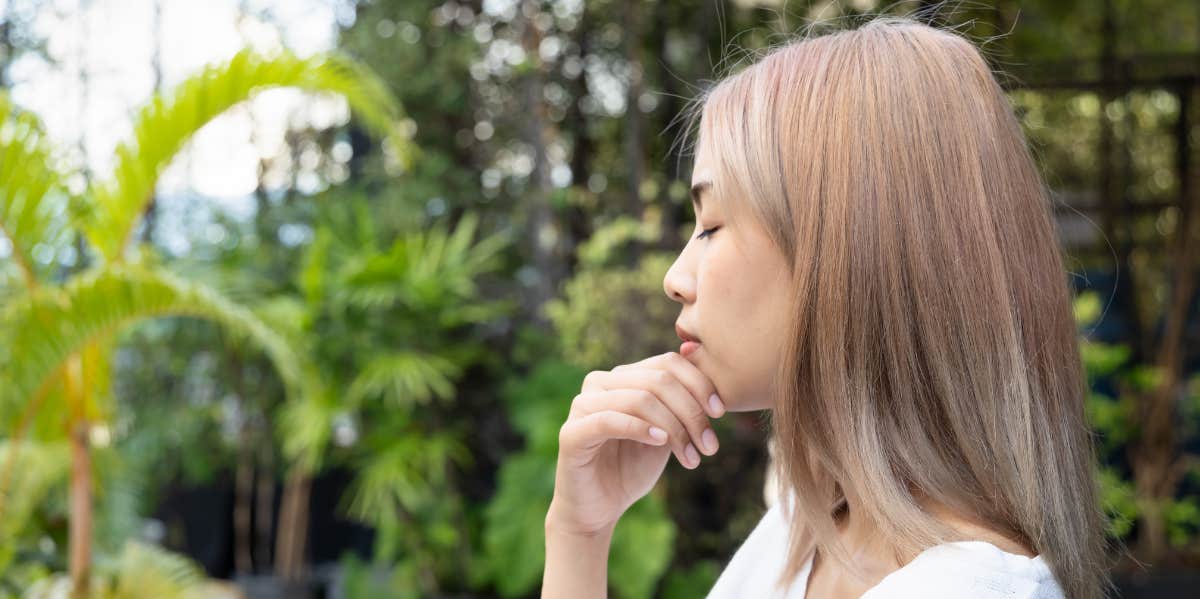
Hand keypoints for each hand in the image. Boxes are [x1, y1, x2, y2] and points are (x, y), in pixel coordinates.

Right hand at [547, 351, 725, 535]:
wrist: (598, 509)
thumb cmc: (632, 467)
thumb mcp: (666, 432)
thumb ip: (680, 405)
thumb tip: (707, 368)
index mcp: (623, 377)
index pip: (667, 363)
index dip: (699, 384)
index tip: (720, 413)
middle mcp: (600, 383)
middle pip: (658, 380)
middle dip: (691, 412)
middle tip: (710, 445)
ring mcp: (583, 405)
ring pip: (640, 399)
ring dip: (674, 428)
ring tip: (692, 457)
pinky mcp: (572, 432)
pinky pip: (609, 420)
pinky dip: (640, 429)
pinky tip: (660, 443)